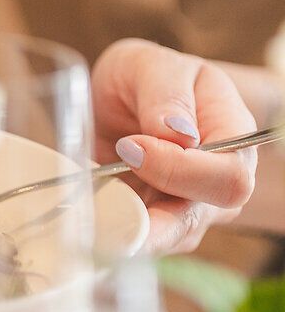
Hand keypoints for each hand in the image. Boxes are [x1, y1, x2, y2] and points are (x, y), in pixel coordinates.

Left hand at [93, 38, 256, 252]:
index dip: (179, 171)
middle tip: (93, 202)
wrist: (122, 99)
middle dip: (142, 221)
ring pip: (159, 243)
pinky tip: (79, 230)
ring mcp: (186, 210)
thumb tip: (178, 135)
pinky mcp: (152, 226)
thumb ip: (166, 94)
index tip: (129, 148)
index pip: (227, 177)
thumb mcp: (151, 66)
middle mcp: (215, 184)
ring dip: (117, 235)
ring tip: (79, 221)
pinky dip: (105, 239)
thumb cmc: (145, 78)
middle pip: (194, 222)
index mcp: (233, 138)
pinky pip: (133, 244)